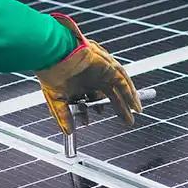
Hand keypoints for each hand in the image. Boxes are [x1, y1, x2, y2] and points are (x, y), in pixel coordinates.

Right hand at [34, 14, 141, 135]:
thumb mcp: (57, 100)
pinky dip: (130, 94)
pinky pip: (123, 82)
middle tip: (126, 121)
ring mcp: (101, 72)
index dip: (90, 111)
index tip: (87, 122)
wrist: (55, 56)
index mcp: (79, 82)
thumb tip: (68, 132)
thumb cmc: (52, 73)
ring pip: (118, 88)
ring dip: (126, 103)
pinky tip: (135, 106)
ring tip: (132, 116)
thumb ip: (64, 116)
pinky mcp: (109, 67)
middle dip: (118, 109)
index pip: (89, 99)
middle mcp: (92, 77)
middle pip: (109, 95)